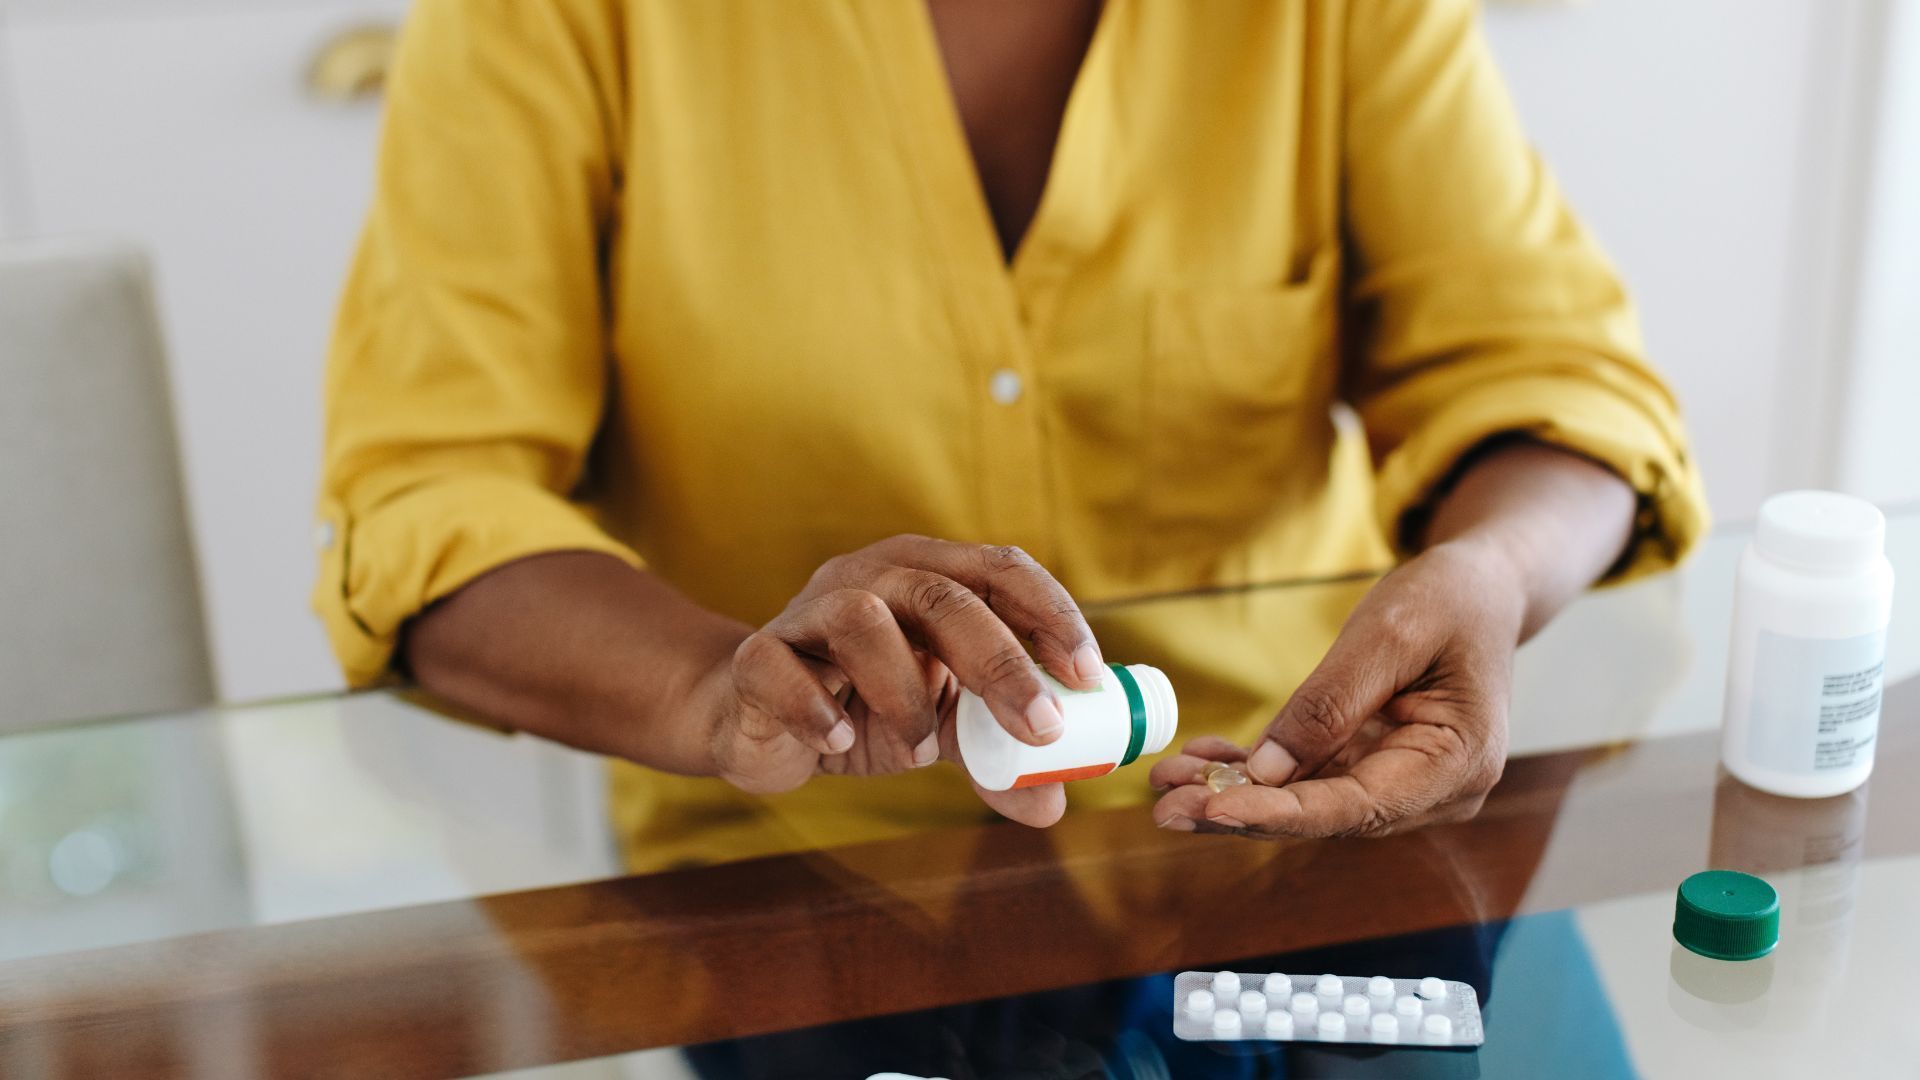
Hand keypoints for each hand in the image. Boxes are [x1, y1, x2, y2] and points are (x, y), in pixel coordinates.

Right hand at [692, 535, 1105, 826]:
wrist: (749, 717)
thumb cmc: (856, 706)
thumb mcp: (936, 728)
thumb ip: (992, 756)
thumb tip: (1052, 803)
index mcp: (926, 576)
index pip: (1000, 569)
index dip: (1050, 614)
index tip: (1087, 675)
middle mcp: (869, 577)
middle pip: (942, 595)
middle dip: (1000, 661)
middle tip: (1040, 728)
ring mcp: (807, 612)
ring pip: (861, 619)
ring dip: (904, 692)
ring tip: (917, 754)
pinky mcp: (755, 657)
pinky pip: (780, 668)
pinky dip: (816, 709)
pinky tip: (838, 742)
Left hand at [1150, 539, 1522, 837]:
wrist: (1481, 587)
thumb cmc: (1450, 600)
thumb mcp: (1388, 634)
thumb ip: (1329, 704)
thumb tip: (1268, 771)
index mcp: (1458, 764)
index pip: (1355, 807)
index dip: (1278, 813)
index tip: (1211, 810)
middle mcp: (1435, 790)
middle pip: (1326, 816)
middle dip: (1242, 812)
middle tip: (1165, 808)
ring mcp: (1404, 783)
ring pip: (1309, 801)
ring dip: (1238, 793)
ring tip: (1167, 782)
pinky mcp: (1376, 766)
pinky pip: (1310, 777)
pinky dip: (1257, 770)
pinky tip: (1203, 760)